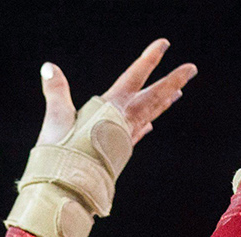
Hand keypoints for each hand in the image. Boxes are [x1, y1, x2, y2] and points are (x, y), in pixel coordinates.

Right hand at [37, 39, 197, 146]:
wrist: (68, 188)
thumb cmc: (62, 153)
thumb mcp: (57, 118)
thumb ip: (56, 91)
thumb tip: (49, 67)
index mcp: (111, 108)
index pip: (134, 77)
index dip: (149, 59)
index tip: (164, 44)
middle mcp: (124, 121)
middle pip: (154, 96)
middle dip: (173, 81)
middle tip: (191, 69)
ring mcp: (125, 138)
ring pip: (150, 114)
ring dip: (164, 102)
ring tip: (177, 94)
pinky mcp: (120, 152)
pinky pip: (138, 134)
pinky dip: (145, 125)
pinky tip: (149, 125)